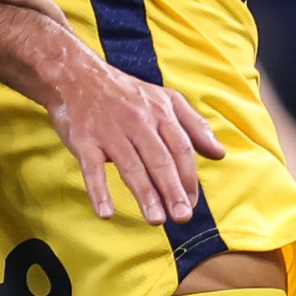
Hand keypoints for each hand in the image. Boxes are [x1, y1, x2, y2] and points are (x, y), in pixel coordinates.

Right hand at [44, 43, 225, 226]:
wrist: (76, 74)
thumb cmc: (125, 92)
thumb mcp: (165, 99)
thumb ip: (194, 125)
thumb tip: (219, 153)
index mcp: (159, 111)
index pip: (181, 148)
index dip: (189, 176)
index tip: (193, 202)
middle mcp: (137, 120)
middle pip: (159, 159)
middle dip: (172, 190)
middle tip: (182, 217)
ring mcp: (109, 130)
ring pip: (131, 165)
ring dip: (145, 194)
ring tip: (156, 220)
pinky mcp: (83, 139)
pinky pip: (92, 168)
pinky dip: (98, 191)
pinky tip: (106, 212)